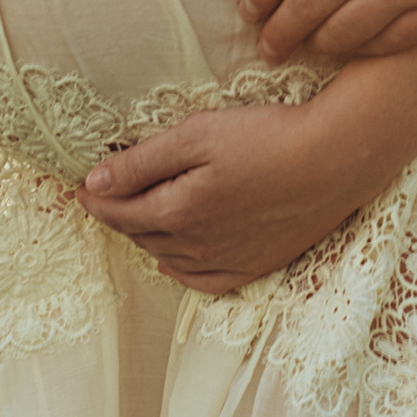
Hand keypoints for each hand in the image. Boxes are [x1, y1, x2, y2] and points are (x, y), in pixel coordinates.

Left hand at [81, 105, 365, 292]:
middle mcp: (196, 246)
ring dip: (147, 237)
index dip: (95, 198)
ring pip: (168, 256)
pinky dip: (180, 268)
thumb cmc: (268, 137)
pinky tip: (175, 256)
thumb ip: (143, 161)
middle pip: (141, 234)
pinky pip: (203, 280)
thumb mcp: (199, 135)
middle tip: (107, 196)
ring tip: (138, 216)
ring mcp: (227, 261)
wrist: (336, 160)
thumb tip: (95, 182)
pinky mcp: (255, 266)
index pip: (119, 212)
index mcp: (177, 211)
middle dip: (119, 215)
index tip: (81, 185)